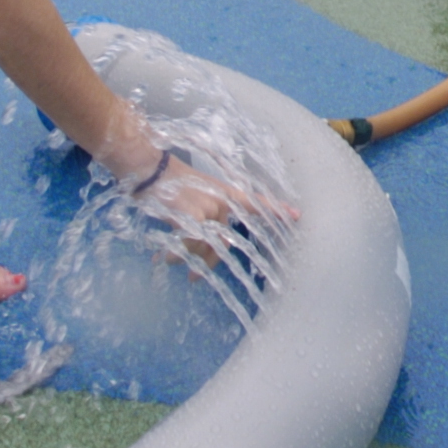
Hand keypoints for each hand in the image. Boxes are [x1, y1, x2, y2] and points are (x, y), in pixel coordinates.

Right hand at [138, 155, 295, 266]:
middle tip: (195, 278)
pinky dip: (176, 252)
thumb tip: (210, 247)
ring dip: (187, 258)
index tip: (298, 215)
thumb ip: (209, 219)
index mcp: (226, 195)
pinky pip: (190, 243)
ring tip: (169, 260)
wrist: (149, 168)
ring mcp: (208, 208)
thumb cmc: (169, 185)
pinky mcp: (191, 214)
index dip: (276, 210)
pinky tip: (164, 257)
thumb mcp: (196, 196)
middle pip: (223, 241)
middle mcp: (221, 202)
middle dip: (208, 262)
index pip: (256, 203)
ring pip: (206, 246)